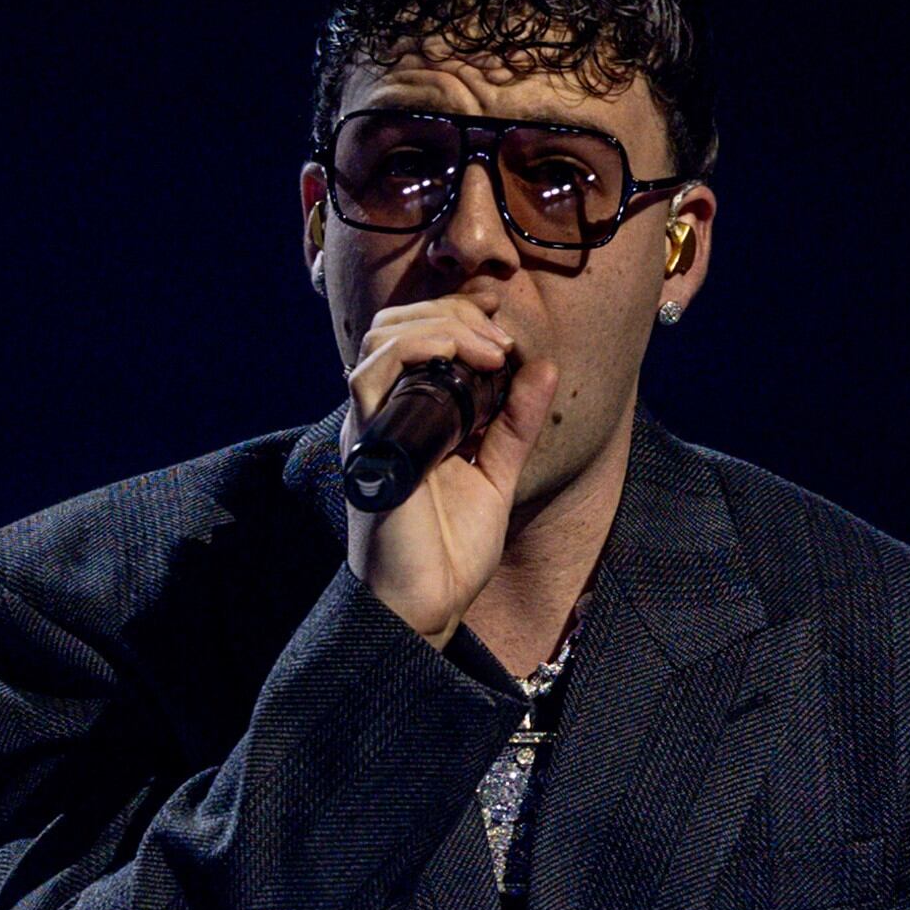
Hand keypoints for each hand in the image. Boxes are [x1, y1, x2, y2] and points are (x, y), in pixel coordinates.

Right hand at [341, 292, 560, 649]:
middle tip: (501, 338)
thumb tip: (542, 367)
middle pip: (399, 323)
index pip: (417, 335)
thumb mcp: (496, 472)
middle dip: (455, 313)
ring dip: (444, 326)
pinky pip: (374, 373)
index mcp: (407, 416)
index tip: (499, 305)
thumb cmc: (450, 552)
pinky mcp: (368, 442)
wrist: (427, 605)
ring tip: (491, 349)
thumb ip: (515, 422)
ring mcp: (372, 425)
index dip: (456, 310)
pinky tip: (468, 363)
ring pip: (386, 336)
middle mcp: (383, 413)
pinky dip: (421, 349)